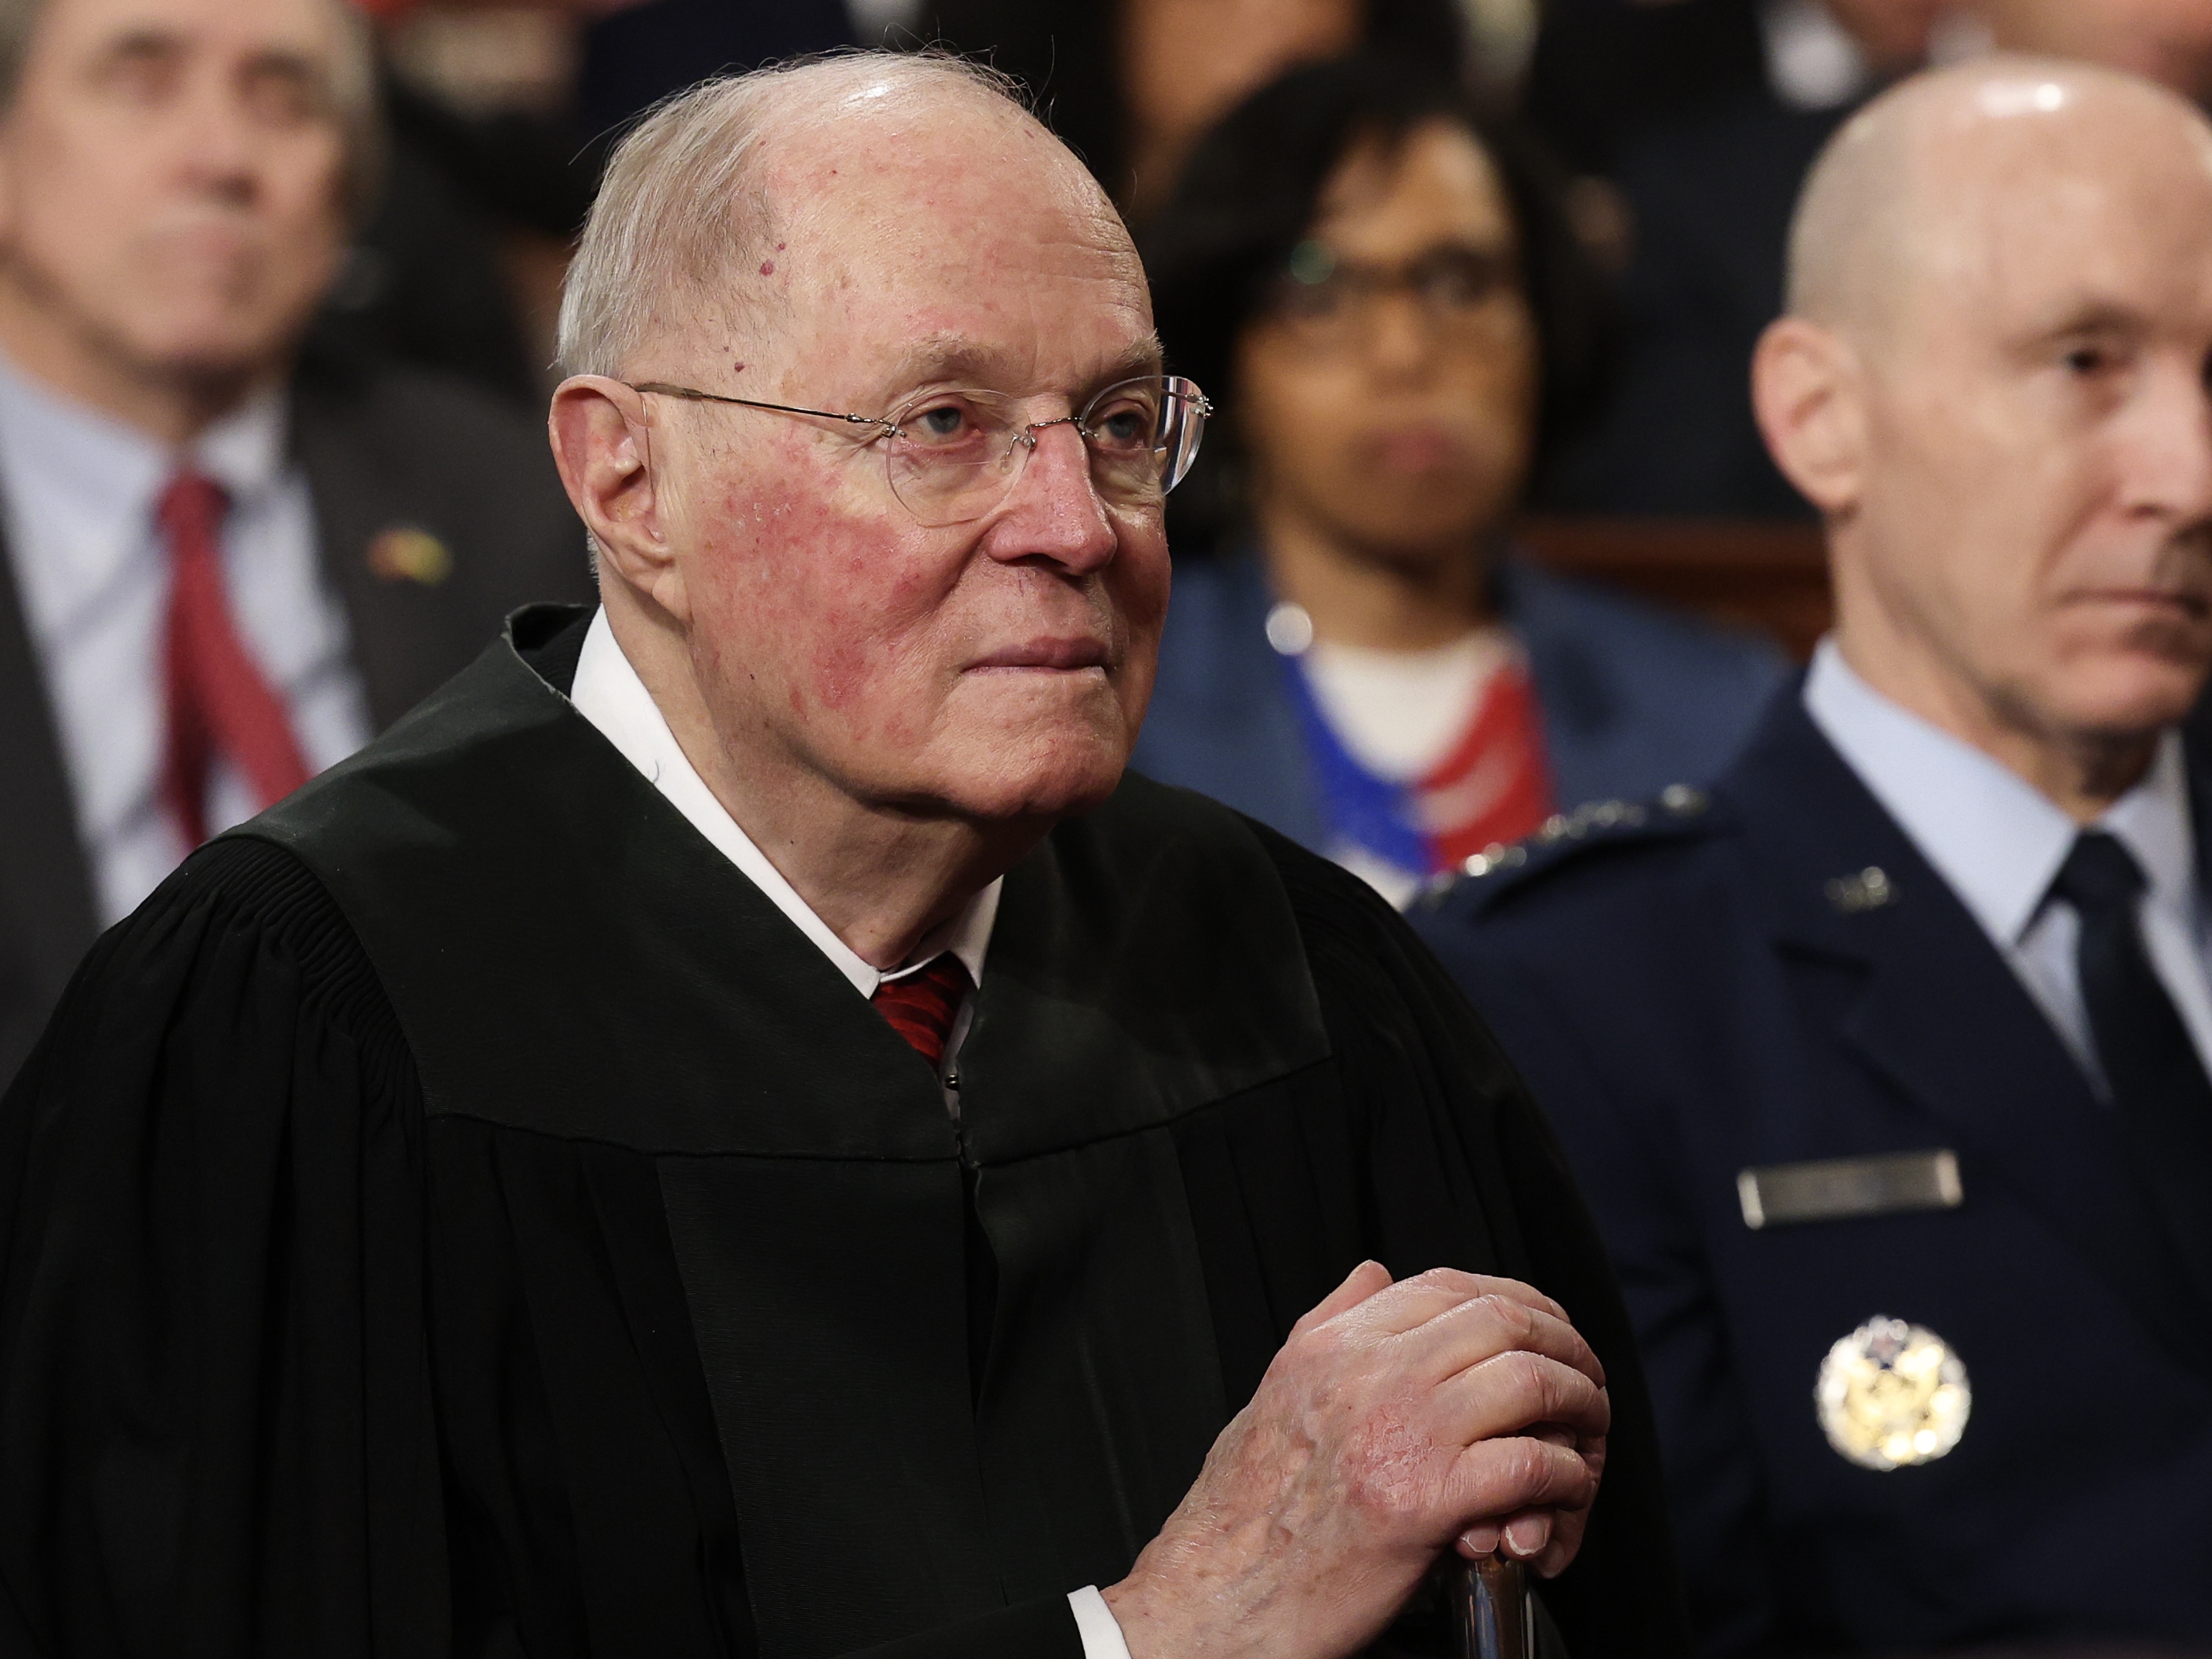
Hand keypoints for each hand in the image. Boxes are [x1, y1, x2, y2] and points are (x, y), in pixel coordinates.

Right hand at [1101, 1262, 1608, 1658]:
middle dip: (1566, 1349)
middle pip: (1505, 1320)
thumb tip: (1373, 1274)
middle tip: (1587, 1386)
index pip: (1448, 1286)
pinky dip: (1567, 1480)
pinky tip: (1561, 1500)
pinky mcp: (1425, 1502)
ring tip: (1587, 1443)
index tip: (1544, 1333)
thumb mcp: (1275, 1396)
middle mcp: (1368, 1373)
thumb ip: (1326, 1326)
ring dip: (1582, 1411)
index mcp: (1332, 1346)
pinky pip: (1532, 1466)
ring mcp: (1399, 1432)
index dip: (1516, 1301)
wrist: (1218, 1601)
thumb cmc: (1243, 1516)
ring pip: (1533, 1382)